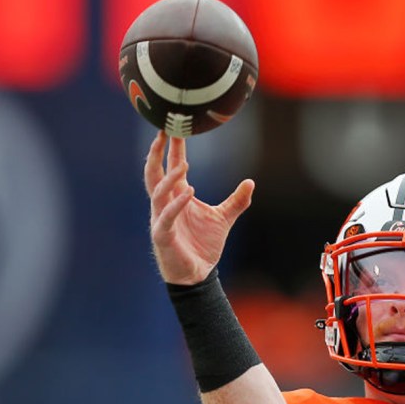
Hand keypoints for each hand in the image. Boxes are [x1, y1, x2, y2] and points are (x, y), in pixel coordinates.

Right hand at [144, 131, 254, 284]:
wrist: (198, 275)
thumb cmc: (204, 245)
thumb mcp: (224, 218)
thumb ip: (237, 201)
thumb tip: (251, 181)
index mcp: (177, 196)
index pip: (171, 167)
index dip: (173, 149)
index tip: (176, 128)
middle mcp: (165, 204)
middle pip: (153, 173)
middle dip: (156, 153)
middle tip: (164, 132)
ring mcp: (161, 219)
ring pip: (157, 192)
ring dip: (169, 177)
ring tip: (183, 164)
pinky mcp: (163, 235)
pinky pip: (166, 216)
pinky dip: (176, 204)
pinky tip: (189, 191)